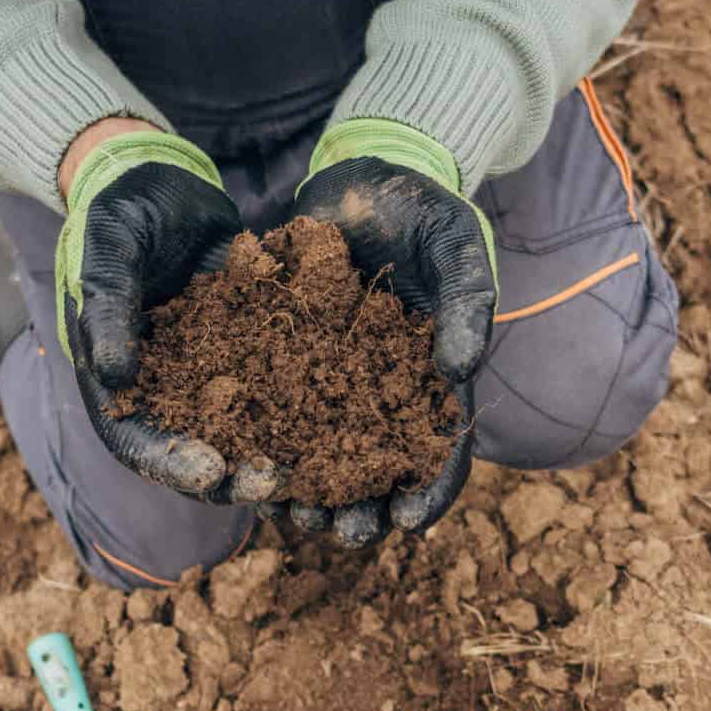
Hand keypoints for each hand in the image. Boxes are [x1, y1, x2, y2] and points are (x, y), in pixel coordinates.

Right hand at [55, 126, 280, 501]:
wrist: (159, 180)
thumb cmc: (117, 214)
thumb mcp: (107, 252)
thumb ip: (108, 310)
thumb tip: (114, 376)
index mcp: (117, 381)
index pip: (138, 441)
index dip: (174, 463)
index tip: (212, 471)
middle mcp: (165, 390)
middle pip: (197, 451)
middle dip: (236, 475)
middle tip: (276, 481)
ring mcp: (210, 373)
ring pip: (244, 430)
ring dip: (275, 453)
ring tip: (314, 469)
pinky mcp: (250, 349)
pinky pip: (277, 386)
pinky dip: (305, 407)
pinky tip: (343, 418)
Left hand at [281, 118, 496, 546]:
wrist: (363, 175)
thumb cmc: (425, 211)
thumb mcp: (457, 246)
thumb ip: (466, 302)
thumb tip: (463, 368)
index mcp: (435, 379)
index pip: (441, 448)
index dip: (429, 490)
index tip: (410, 522)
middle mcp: (385, 392)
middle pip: (377, 466)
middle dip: (362, 506)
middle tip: (344, 534)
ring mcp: (335, 378)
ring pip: (322, 449)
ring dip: (311, 490)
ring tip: (293, 517)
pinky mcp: (288, 356)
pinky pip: (273, 406)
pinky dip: (263, 438)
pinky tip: (243, 463)